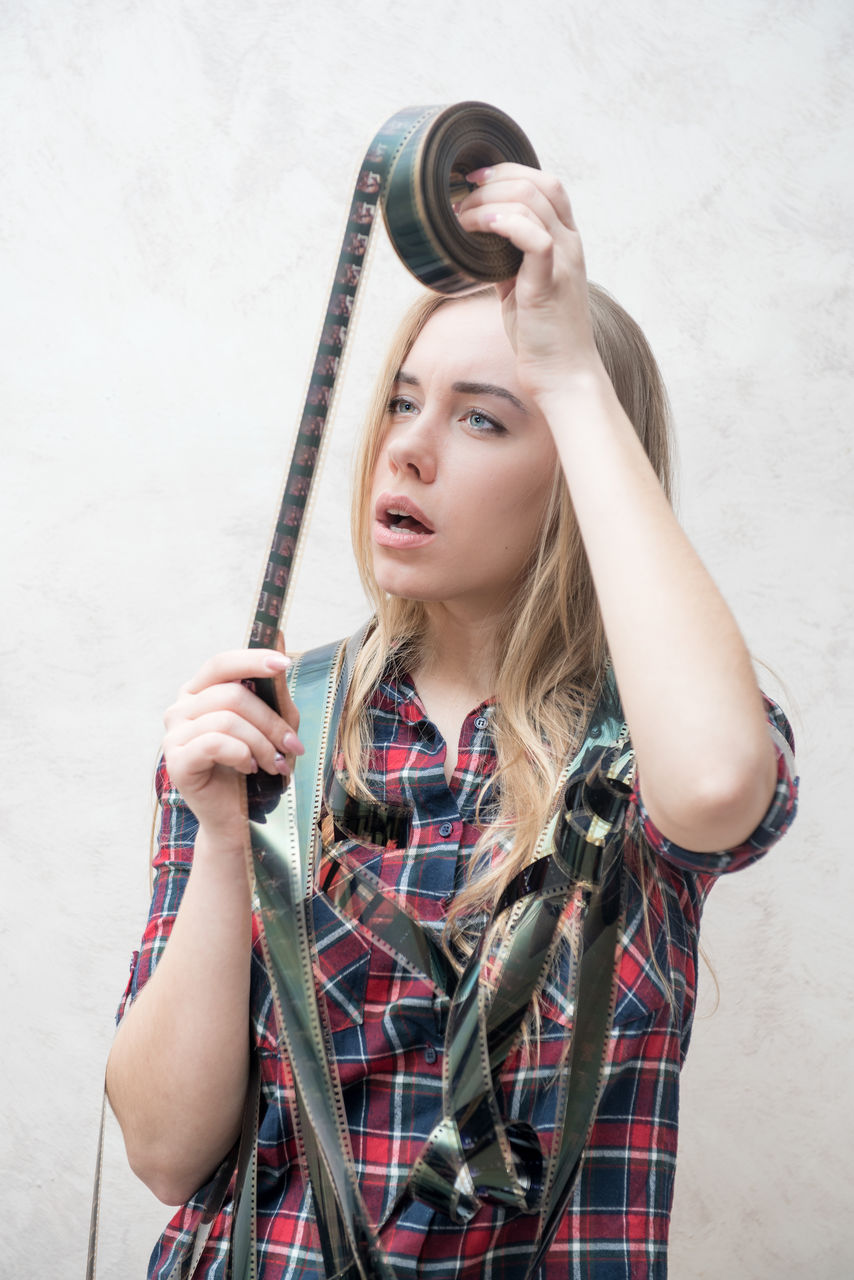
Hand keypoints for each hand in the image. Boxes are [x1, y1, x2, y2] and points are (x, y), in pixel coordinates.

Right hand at [162, 648, 303, 844]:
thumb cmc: (257, 768)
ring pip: (227, 719)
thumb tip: (278, 637)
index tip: (284, 663)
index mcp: (200, 693)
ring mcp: (173, 735)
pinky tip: (251, 768)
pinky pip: (214, 743)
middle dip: (271, 720)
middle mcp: (181, 709)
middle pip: (232, 694)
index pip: (221, 663)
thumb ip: (274, 688)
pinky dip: (242, 755)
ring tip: (277, 764)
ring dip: (262, 743)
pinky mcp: (176, 761)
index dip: (252, 659)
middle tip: (293, 746)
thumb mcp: (274, 724)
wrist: (242, 819)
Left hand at [457, 164, 604, 402]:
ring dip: (488, 202)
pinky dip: (504, 223)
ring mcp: (564, 261)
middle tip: (461, 199)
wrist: (563, 374)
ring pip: (532, 202)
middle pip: (538, 184)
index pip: (546, 184)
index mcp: (566, 242)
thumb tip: (479, 243)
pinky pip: (534, 236)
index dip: (510, 172)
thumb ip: (508, 261)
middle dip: (494, 182)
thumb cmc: (541, 336)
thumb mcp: (521, 288)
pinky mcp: (549, 282)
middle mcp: (570, 244)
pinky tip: (480, 229)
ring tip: (461, 219)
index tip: (475, 182)